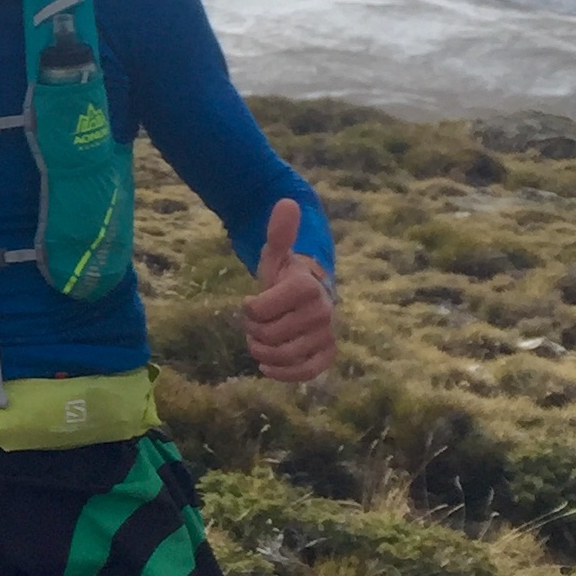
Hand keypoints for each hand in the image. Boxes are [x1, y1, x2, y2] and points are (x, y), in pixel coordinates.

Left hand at [243, 198, 335, 382]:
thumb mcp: (275, 255)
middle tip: (255, 323)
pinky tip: (267, 367)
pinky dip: (283, 373)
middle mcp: (322, 312)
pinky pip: (305, 372)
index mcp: (306, 287)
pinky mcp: (327, 354)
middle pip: (268, 335)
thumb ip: (278, 234)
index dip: (248, 309)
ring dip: (262, 351)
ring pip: (282, 355)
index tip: (251, 302)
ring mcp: (326, 334)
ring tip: (260, 341)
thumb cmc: (285, 276)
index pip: (258, 310)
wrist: (310, 294)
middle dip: (253, 331)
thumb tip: (286, 202)